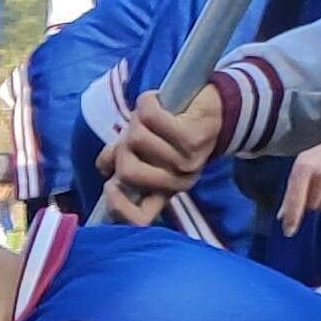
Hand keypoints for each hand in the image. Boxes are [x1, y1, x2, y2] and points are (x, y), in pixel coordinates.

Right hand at [101, 85, 231, 209]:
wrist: (215, 105)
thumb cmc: (174, 130)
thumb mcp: (144, 152)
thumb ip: (121, 162)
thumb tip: (105, 168)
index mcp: (164, 191)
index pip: (138, 218)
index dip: (118, 206)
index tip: (111, 185)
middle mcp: (178, 181)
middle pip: (127, 171)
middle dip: (123, 147)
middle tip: (136, 135)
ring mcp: (186, 161)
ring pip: (136, 139)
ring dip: (138, 120)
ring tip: (151, 117)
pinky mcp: (192, 137)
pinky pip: (151, 117)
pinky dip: (147, 103)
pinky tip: (155, 102)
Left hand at [280, 124, 320, 233]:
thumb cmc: (318, 152)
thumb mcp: (299, 167)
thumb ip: (291, 192)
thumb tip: (282, 218)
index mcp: (304, 167)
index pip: (296, 199)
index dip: (292, 218)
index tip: (289, 232)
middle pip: (311, 206)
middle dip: (308, 211)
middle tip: (309, 207)